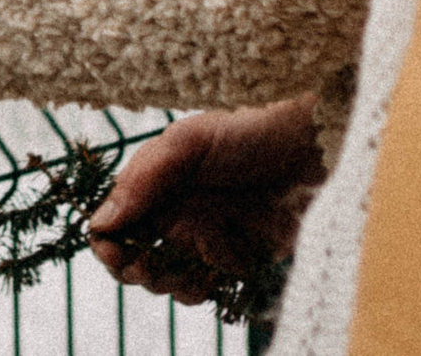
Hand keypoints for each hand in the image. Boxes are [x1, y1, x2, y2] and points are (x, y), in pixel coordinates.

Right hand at [86, 100, 323, 305]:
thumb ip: (144, 178)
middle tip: (150, 269)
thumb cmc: (254, 130)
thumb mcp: (191, 141)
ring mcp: (205, 236)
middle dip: (135, 270)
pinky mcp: (236, 258)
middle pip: (134, 255)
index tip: (116, 253)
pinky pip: (206, 286)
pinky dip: (202, 290)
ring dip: (169, 284)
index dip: (108, 241)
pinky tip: (212, 279)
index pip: (114, 219)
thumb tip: (101, 221)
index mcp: (156, 180)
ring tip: (185, 275)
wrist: (320, 146)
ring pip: (167, 277)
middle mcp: (175, 209)